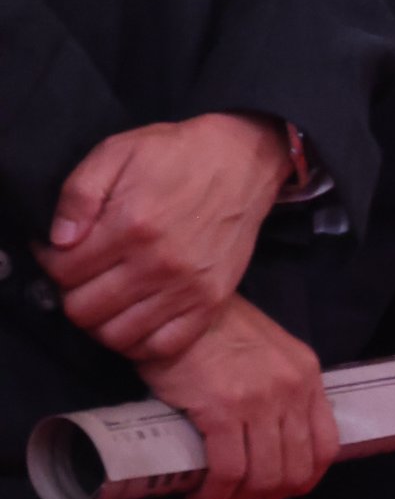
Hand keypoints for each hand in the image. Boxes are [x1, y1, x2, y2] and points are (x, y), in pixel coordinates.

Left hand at [41, 112, 287, 362]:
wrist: (241, 161)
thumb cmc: (176, 155)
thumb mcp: (117, 151)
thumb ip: (79, 193)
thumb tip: (58, 241)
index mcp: (131, 225)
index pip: (64, 272)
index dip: (50, 263)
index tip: (58, 252)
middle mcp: (159, 263)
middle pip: (85, 309)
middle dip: (71, 294)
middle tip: (80, 276)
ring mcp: (187, 288)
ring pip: (117, 335)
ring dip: (99, 321)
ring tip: (103, 297)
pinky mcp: (211, 302)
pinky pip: (162, 347)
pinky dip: (139, 343)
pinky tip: (132, 318)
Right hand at [135, 295, 338, 498]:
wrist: (177, 306)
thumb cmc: (214, 329)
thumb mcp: (266, 352)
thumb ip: (279, 387)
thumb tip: (270, 436)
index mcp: (306, 375)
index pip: (326, 445)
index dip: (305, 478)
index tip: (280, 490)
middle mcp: (291, 389)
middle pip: (295, 468)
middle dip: (267, 497)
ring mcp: (260, 400)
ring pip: (264, 475)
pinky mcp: (223, 409)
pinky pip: (229, 470)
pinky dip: (216, 492)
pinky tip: (200, 496)